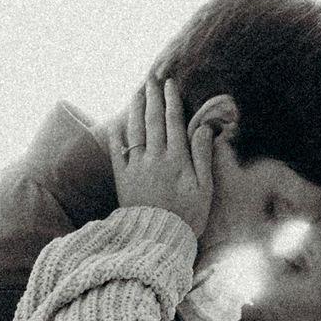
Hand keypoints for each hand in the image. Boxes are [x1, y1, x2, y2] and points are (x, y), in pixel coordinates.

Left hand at [103, 76, 217, 241]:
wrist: (158, 240)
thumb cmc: (187, 216)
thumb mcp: (204, 188)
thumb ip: (202, 156)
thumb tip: (203, 128)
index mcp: (177, 160)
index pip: (173, 123)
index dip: (172, 101)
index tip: (170, 85)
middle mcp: (154, 158)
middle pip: (153, 121)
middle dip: (153, 98)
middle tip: (152, 80)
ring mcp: (136, 167)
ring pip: (135, 130)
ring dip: (135, 109)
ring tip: (137, 92)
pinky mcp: (122, 179)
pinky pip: (117, 151)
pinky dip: (117, 134)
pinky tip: (118, 121)